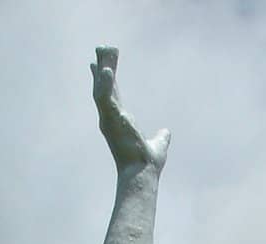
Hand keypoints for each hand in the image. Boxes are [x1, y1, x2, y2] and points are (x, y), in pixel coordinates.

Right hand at [91, 47, 170, 174]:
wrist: (142, 175)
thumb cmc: (146, 164)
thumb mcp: (158, 145)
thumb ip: (162, 137)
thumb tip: (167, 133)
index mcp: (119, 121)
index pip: (110, 96)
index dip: (105, 81)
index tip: (98, 65)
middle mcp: (110, 119)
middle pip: (104, 87)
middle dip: (102, 67)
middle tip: (100, 47)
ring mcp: (109, 119)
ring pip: (101, 88)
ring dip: (102, 69)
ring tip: (105, 50)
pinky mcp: (111, 120)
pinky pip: (104, 97)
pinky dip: (103, 83)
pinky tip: (106, 69)